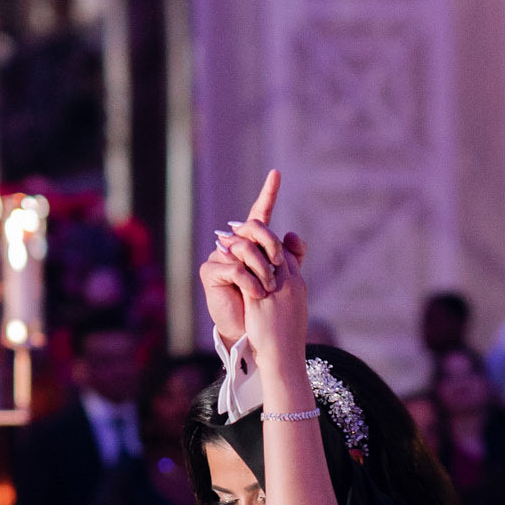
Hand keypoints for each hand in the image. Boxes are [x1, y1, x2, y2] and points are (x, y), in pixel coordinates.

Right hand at [202, 171, 298, 347]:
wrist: (252, 331)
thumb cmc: (267, 306)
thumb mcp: (285, 279)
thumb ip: (292, 257)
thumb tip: (294, 235)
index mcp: (253, 244)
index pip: (260, 214)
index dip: (268, 194)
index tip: (277, 173)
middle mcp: (234, 245)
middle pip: (253, 227)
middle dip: (270, 244)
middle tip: (280, 264)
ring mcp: (220, 256)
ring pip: (244, 249)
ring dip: (262, 269)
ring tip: (270, 288)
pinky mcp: (210, 272)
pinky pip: (234, 268)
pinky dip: (250, 282)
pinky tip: (257, 294)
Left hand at [225, 224, 310, 379]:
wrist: (284, 358)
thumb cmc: (287, 338)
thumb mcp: (293, 309)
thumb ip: (287, 290)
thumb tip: (277, 279)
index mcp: (297, 284)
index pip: (286, 251)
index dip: (269, 240)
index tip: (254, 232)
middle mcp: (288, 283)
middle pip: (273, 247)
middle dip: (254, 235)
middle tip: (235, 227)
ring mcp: (275, 290)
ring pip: (258, 255)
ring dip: (240, 245)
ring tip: (224, 237)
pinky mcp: (259, 300)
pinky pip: (245, 273)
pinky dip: (233, 263)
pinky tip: (221, 257)